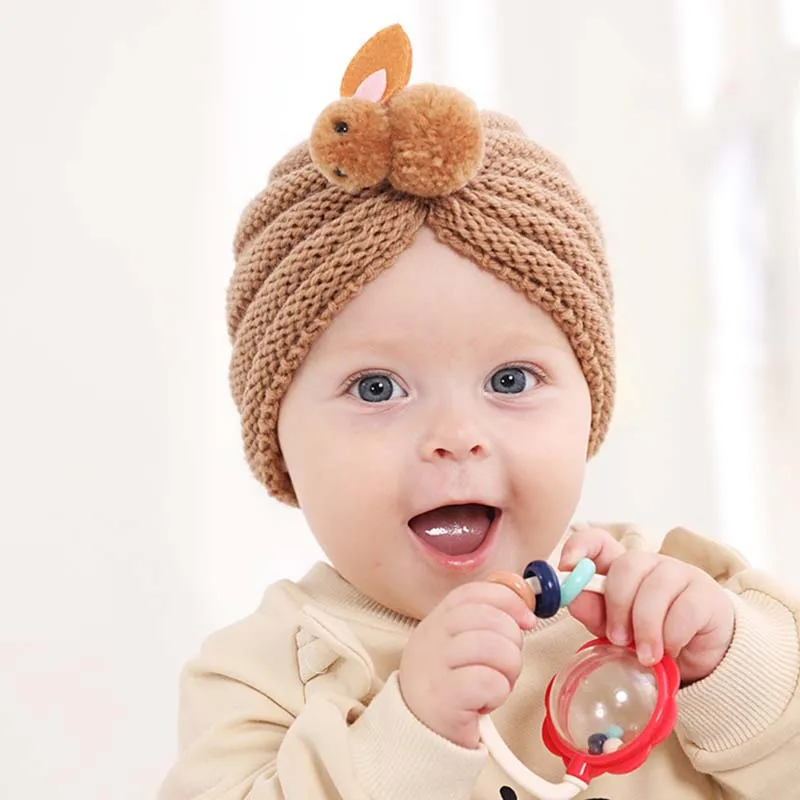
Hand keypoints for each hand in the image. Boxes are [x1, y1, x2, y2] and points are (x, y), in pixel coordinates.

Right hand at [398, 581, 535, 748]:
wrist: (420, 736)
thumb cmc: (451, 690)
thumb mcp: (459, 648)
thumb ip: (484, 625)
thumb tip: (523, 613)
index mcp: (435, 621)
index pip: (473, 593)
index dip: (507, 600)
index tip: (527, 620)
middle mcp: (430, 637)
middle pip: (489, 617)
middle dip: (512, 641)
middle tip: (506, 665)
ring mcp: (434, 666)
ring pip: (494, 646)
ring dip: (509, 669)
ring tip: (497, 684)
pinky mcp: (443, 698)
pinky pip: (490, 681)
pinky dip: (499, 692)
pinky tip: (486, 701)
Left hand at [559, 527, 734, 684]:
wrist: (698, 657)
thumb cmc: (649, 636)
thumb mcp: (613, 627)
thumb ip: (592, 611)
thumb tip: (572, 598)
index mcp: (621, 568)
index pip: (599, 541)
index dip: (580, 547)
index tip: (567, 568)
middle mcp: (650, 564)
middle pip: (627, 565)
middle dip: (618, 605)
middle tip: (617, 638)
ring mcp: (681, 575)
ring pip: (656, 587)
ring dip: (645, 626)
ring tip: (644, 655)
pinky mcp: (706, 596)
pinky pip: (684, 610)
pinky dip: (671, 636)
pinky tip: (670, 651)